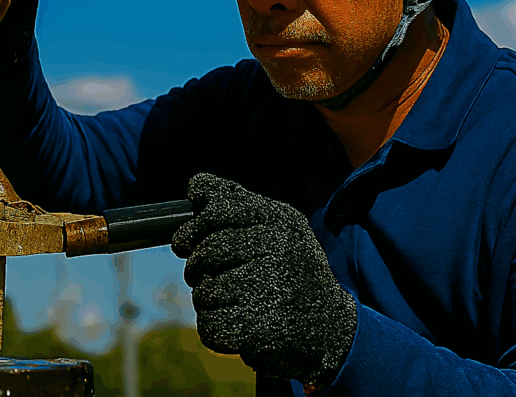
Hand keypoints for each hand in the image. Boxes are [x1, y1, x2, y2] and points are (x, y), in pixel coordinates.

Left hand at [171, 173, 356, 386]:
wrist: (330, 325)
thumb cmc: (289, 268)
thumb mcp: (274, 224)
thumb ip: (233, 201)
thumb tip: (195, 186)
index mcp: (279, 219)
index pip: (218, 210)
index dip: (194, 227)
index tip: (185, 242)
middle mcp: (278, 248)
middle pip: (206, 252)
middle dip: (196, 267)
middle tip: (203, 275)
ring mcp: (271, 289)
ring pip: (204, 291)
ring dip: (208, 299)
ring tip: (232, 299)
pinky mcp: (263, 329)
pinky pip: (210, 325)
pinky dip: (215, 328)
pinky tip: (236, 321)